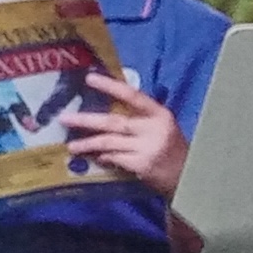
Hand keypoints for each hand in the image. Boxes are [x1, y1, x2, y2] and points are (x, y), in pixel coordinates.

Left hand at [64, 72, 189, 195]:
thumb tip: (103, 108)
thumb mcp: (159, 126)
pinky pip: (114, 158)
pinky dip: (102, 157)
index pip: (132, 96)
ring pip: (109, 142)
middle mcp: (154, 128)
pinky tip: (94, 157)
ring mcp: (148, 147)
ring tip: (71, 145)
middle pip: (113, 122)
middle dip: (86, 120)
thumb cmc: (169, 147)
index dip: (110, 86)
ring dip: (88, 143)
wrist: (188, 174)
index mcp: (159, 114)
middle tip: (64, 118)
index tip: (89, 78)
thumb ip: (137, 117)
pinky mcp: (142, 165)